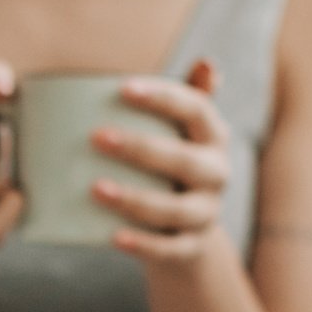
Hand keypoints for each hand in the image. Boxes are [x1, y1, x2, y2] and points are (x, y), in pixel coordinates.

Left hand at [93, 58, 232, 266]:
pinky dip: (142, 244)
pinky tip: (113, 237)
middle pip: (185, 160)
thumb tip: (205, 61)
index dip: (163, 98)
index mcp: (213, 137)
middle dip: (141, 148)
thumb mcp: (176, 133)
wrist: (183, 232)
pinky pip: (168, 250)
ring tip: (95, 188)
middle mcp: (217, 174)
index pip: (196, 109)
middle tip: (97, 137)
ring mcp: (206, 214)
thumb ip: (179, 99)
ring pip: (175, 209)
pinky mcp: (190, 249)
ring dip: (135, 199)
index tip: (122, 88)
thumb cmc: (168, 167)